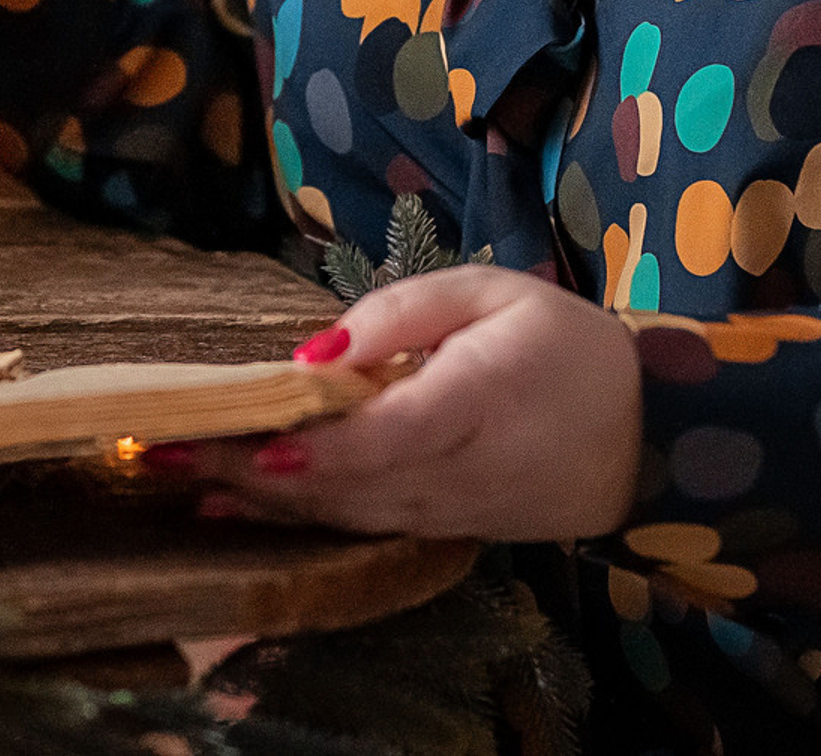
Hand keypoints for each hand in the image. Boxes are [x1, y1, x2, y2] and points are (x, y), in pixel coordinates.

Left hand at [166, 267, 641, 541]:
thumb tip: (316, 350)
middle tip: (173, 451)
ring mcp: (460, 511)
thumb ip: (401, 313)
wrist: (647, 434)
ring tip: (184, 475)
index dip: (327, 446)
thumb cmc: (559, 340)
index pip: (396, 432)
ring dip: (266, 501)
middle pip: (354, 481)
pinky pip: (368, 528)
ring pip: (352, 513)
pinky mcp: (452, 530)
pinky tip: (239, 509)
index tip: (263, 444)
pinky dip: (302, 520)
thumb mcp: (489, 290)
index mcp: (484, 398)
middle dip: (259, 473)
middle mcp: (467, 468)